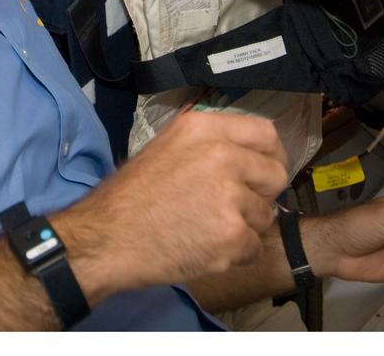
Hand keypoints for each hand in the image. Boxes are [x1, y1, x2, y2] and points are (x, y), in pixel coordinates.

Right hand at [57, 111, 288, 301]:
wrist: (107, 238)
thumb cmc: (132, 196)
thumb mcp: (167, 147)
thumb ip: (209, 145)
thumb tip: (247, 157)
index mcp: (204, 129)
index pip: (266, 134)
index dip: (269, 156)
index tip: (261, 173)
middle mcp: (222, 155)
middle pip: (276, 174)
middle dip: (261, 194)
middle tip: (232, 208)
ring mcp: (230, 196)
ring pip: (266, 215)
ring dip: (245, 227)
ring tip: (205, 228)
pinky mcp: (232, 235)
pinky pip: (255, 247)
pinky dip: (236, 254)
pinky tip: (204, 248)